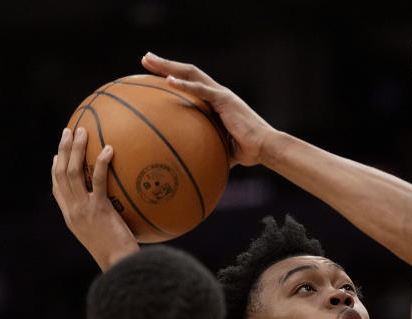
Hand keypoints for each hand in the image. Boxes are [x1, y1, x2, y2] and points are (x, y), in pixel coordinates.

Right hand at [52, 128, 138, 270]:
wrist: (120, 266)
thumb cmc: (119, 256)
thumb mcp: (107, 237)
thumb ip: (106, 220)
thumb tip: (120, 211)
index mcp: (71, 217)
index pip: (58, 189)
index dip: (55, 170)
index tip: (55, 156)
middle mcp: (72, 211)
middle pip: (61, 174)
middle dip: (62, 150)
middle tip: (67, 131)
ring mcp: (83, 209)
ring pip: (72, 172)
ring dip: (75, 148)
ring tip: (81, 130)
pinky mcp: (99, 209)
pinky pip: (98, 181)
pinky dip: (101, 163)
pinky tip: (109, 149)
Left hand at [142, 52, 275, 166]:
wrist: (265, 148)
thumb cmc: (248, 151)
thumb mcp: (222, 150)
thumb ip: (208, 151)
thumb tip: (195, 166)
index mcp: (217, 102)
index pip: (192, 83)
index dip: (174, 76)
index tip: (155, 74)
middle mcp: (218, 93)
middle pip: (188, 72)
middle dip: (165, 64)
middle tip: (146, 58)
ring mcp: (221, 94)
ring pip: (191, 73)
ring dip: (168, 66)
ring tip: (149, 60)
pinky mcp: (225, 100)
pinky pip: (201, 89)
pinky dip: (184, 84)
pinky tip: (168, 80)